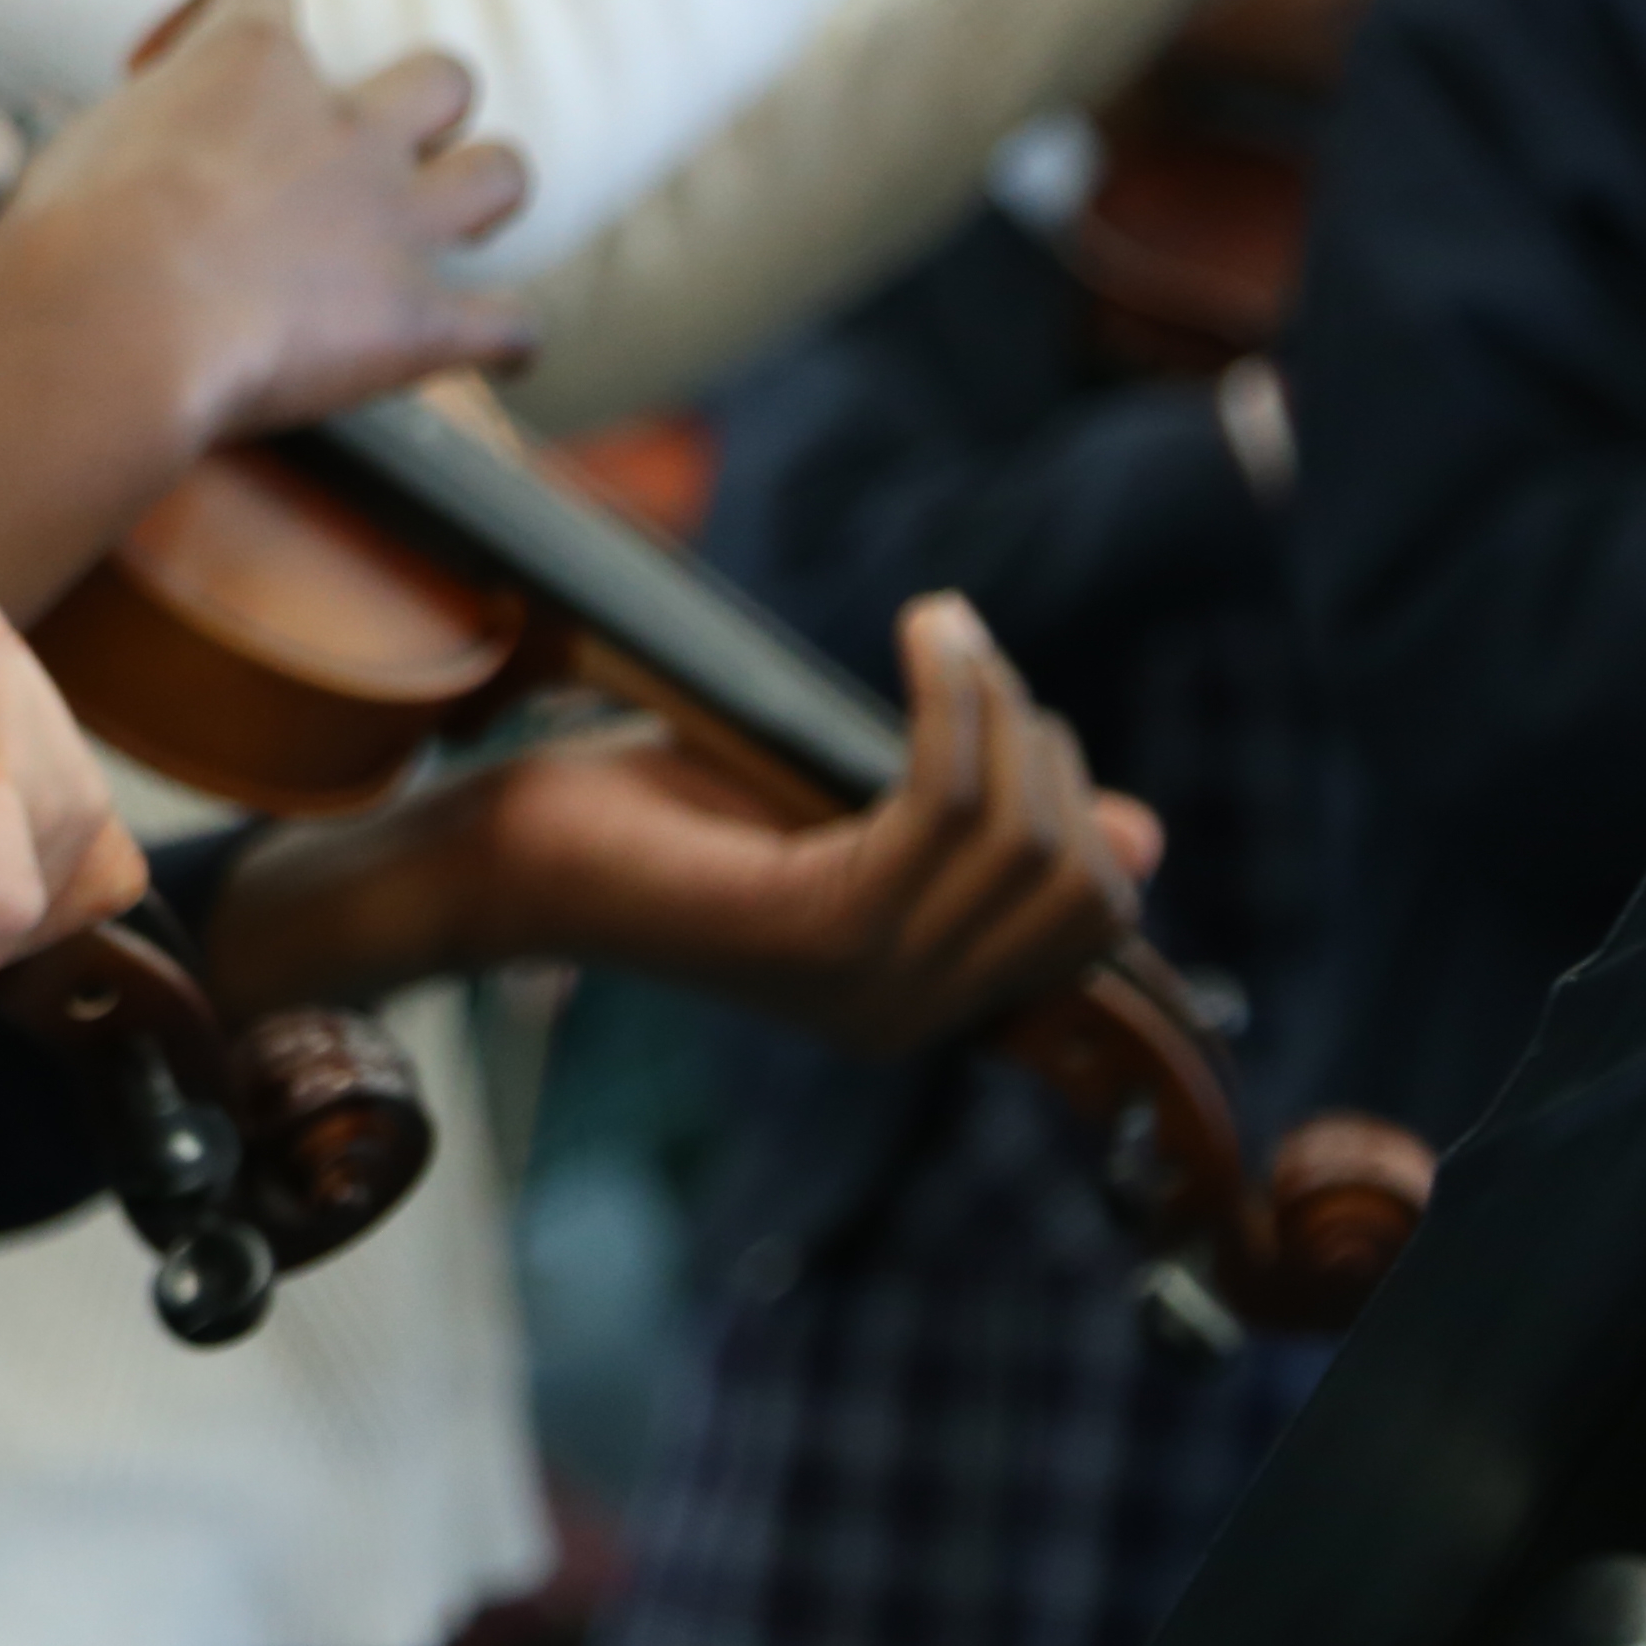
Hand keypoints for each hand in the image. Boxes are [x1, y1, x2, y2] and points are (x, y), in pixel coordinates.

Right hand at [0, 0, 533, 615]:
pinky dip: (507, 335)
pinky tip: (499, 346)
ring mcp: (395, 220)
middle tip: (353, 154)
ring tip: (445, 222)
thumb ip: (121, 142)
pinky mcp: (419, 321)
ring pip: (504, 175)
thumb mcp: (73, 152)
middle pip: (441, 72)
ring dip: (479, 193)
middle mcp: (345, 124)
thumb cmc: (64, 237)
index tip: (160, 75)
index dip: (218, 17)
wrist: (113, 320)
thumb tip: (98, 179)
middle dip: (417, 106)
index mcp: (251, 60)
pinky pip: (510, 324)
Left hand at [223, 595, 1156, 1046]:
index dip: (1081, 805)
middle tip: (964, 659)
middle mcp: (907, 1016)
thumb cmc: (656, 814)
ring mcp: (864, 982)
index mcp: (920, 1000)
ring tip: (942, 629)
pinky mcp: (812, 927)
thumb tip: (1142, 833)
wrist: (503, 850)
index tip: (1012, 708)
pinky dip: (956, 699)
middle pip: (1082, 886)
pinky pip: (945, 804)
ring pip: (1027, 839)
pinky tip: (925, 635)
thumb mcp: (844, 815)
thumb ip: (974, 831)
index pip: (1092, 924)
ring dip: (999, 704)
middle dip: (1046, 750)